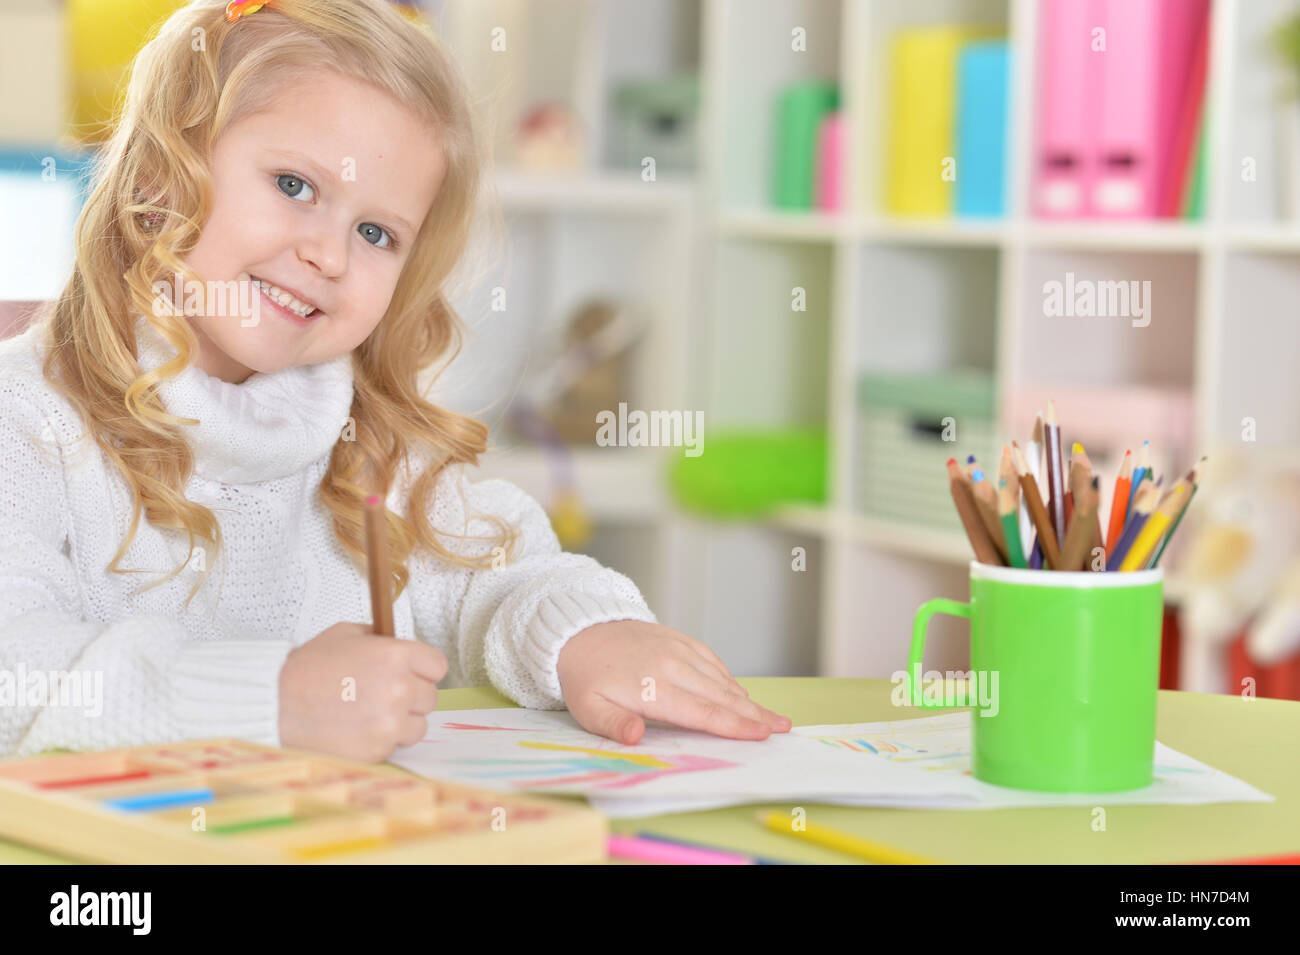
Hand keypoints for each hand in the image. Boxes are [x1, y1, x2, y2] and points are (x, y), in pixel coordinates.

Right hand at [278, 622, 447, 762]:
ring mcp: (390, 723)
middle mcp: (399, 689)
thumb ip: (380, 637)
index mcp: (395, 656)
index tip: (410, 673)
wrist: (276, 704)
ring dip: (400, 723)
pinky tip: (357, 730)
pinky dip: (381, 742)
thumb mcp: (345, 635)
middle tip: (381, 695)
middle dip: (411, 697)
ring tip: (369, 714)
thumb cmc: (307, 669)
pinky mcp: (378, 750)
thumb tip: (397, 642)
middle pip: (430, 698)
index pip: (438, 666)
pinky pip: (395, 747)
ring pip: (418, 727)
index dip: (422, 669)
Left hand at [555, 619, 790, 744]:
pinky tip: (741, 694)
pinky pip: (712, 661)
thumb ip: (613, 724)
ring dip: (748, 699)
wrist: (578, 630)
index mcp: (651, 686)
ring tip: (773, 715)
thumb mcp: (587, 708)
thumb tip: (636, 736)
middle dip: (754, 714)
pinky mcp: (679, 639)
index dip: (733, 725)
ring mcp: (678, 649)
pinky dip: (730, 679)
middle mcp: (671, 666)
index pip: (701, 711)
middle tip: (784, 728)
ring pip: (720, 679)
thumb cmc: (583, 678)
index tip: (761, 734)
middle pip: (720, 696)